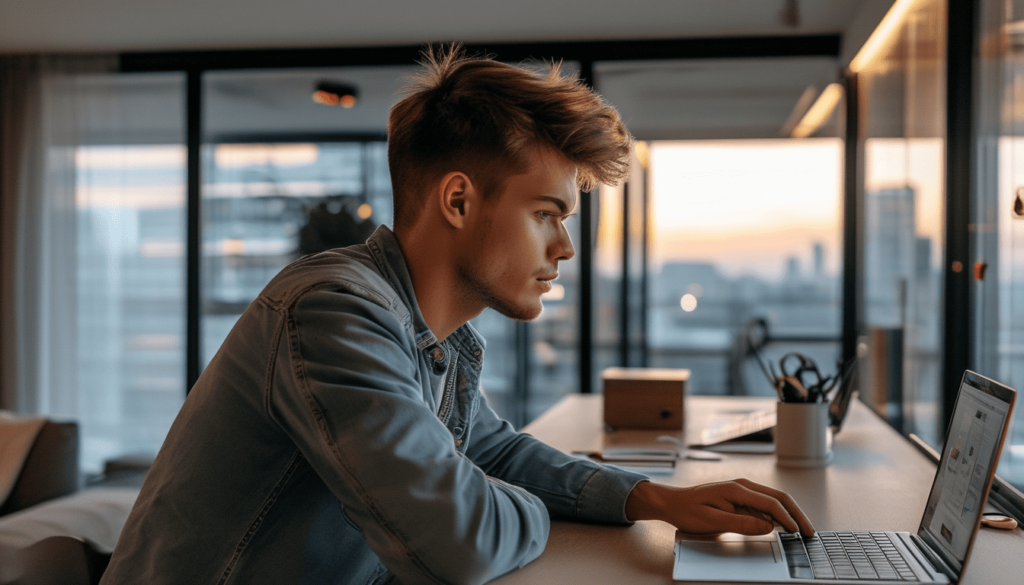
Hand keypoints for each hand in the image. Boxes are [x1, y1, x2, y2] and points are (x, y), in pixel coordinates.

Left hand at [624, 478, 813, 536]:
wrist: (672, 503)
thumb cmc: (687, 510)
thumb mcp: (711, 521)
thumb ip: (740, 524)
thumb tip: (768, 526)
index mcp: (736, 489)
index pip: (771, 502)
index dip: (787, 518)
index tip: (798, 532)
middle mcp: (743, 486)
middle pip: (779, 498)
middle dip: (797, 514)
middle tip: (810, 531)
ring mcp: (743, 492)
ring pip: (774, 502)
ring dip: (789, 515)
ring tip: (802, 531)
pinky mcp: (741, 499)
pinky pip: (764, 507)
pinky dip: (778, 517)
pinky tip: (784, 528)